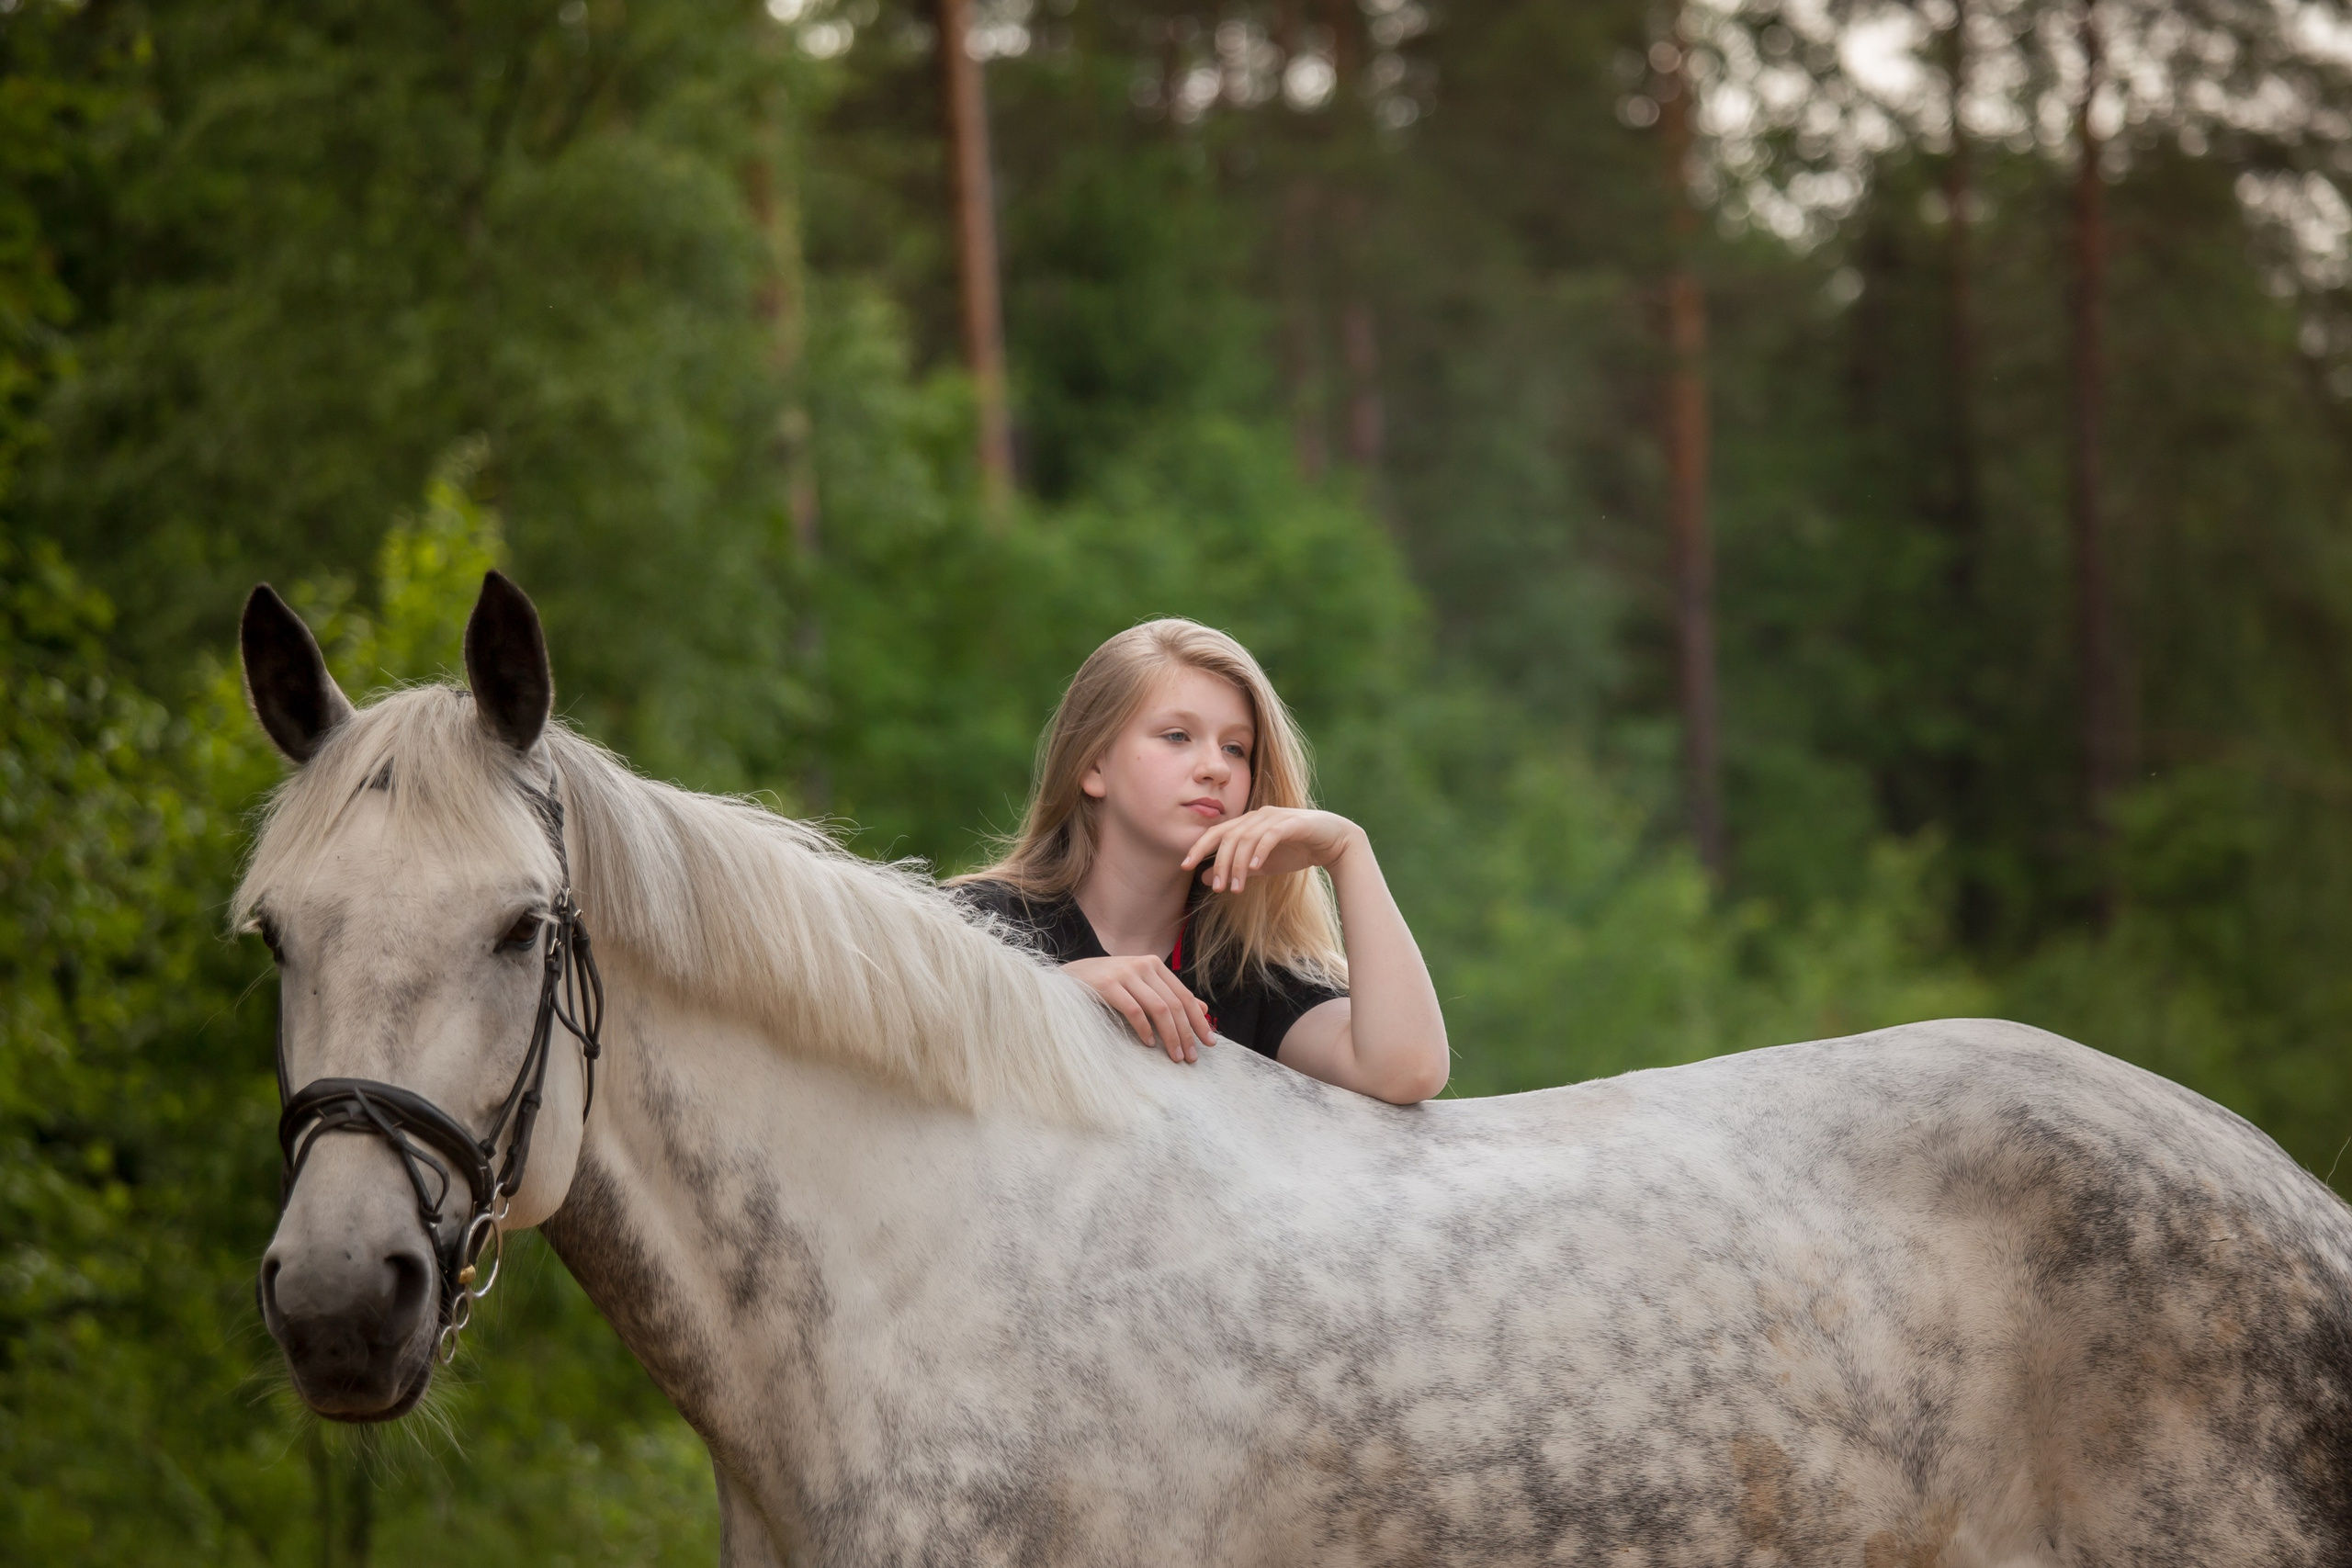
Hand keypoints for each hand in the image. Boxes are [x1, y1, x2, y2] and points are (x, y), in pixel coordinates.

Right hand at [1063, 955, 1216, 1062]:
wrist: (1069, 976)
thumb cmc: (1108, 985)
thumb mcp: (1141, 986)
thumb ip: (1169, 995)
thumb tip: (1203, 1010)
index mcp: (1154, 965)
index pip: (1184, 996)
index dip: (1198, 1021)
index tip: (1209, 1043)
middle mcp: (1143, 965)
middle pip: (1174, 1004)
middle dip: (1186, 1033)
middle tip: (1191, 1057)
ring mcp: (1125, 973)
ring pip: (1159, 1008)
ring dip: (1170, 1036)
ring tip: (1175, 1056)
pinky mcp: (1107, 984)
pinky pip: (1134, 1010)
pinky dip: (1144, 1029)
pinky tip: (1149, 1044)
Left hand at [1181, 806, 1360, 894]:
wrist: (1334, 842)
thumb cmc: (1296, 850)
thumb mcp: (1260, 865)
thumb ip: (1235, 869)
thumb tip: (1206, 877)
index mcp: (1248, 823)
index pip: (1217, 832)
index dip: (1199, 847)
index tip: (1184, 866)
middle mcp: (1258, 816)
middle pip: (1229, 836)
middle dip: (1220, 863)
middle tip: (1218, 888)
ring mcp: (1275, 817)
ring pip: (1247, 838)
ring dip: (1239, 865)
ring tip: (1236, 888)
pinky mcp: (1293, 823)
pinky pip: (1271, 835)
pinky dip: (1260, 851)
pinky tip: (1255, 868)